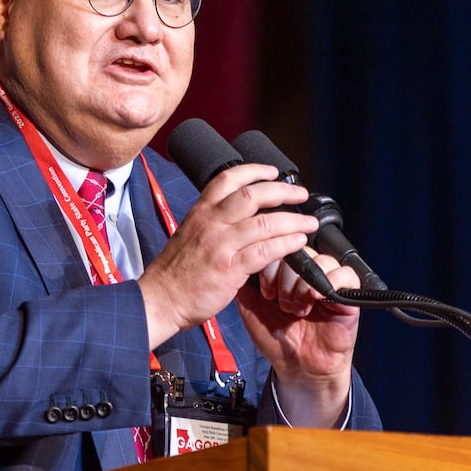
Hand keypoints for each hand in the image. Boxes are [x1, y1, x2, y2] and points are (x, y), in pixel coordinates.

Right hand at [138, 164, 317, 348]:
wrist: (159, 300)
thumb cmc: (175, 273)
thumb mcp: (189, 235)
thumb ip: (212, 224)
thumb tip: (239, 218)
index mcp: (200, 213)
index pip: (228, 179)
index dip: (254, 170)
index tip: (273, 171)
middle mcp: (210, 223)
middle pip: (252, 195)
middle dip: (282, 191)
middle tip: (300, 194)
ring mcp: (220, 245)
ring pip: (264, 223)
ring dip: (293, 220)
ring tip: (310, 223)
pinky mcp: (229, 269)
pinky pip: (264, 251)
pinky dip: (286, 245)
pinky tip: (298, 243)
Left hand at [237, 252, 361, 426]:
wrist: (298, 367)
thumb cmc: (277, 339)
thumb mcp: (251, 307)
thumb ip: (244, 282)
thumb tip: (238, 259)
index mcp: (285, 272)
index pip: (279, 248)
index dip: (270, 266)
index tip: (265, 292)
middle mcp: (307, 273)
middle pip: (300, 251)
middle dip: (286, 277)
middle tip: (281, 303)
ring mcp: (328, 281)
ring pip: (322, 260)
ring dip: (305, 284)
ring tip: (298, 308)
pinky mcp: (348, 294)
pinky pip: (347, 274)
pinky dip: (332, 282)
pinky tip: (316, 299)